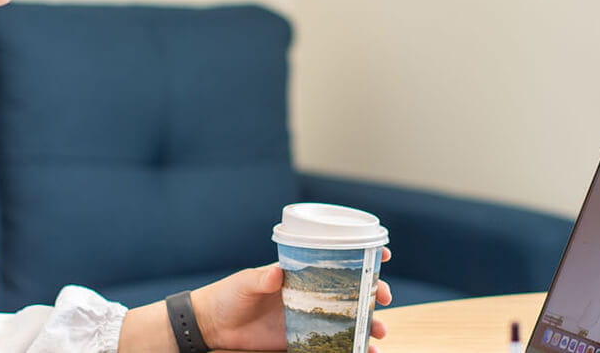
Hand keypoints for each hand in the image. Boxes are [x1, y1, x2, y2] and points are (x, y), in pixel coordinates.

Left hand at [194, 248, 393, 352]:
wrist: (214, 325)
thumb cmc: (230, 295)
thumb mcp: (246, 283)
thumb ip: (261, 278)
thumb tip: (276, 273)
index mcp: (302, 275)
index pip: (337, 262)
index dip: (362, 257)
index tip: (382, 255)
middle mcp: (311, 296)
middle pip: (351, 292)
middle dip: (374, 294)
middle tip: (385, 298)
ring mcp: (309, 319)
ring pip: (348, 321)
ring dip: (368, 326)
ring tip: (380, 333)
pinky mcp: (302, 342)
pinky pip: (332, 346)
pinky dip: (350, 350)